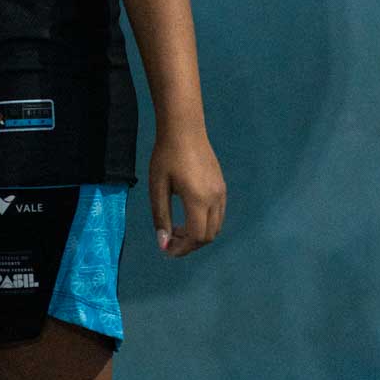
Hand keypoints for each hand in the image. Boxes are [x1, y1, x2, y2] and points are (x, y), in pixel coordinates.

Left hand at [149, 128, 225, 257]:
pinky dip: (205, 222)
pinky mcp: (222, 186)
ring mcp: (221, 192)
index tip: (166, 250)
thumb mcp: (157, 187)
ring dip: (198, 234)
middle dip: (190, 244)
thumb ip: (161, 217)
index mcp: (198, 199)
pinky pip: (218, 214)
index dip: (182, 249)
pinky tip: (188, 214)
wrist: (184, 129)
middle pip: (209, 235)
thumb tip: (163, 244)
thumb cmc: (166, 156)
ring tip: (178, 228)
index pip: (196, 237)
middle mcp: (215, 198)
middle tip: (170, 240)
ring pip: (216, 226)